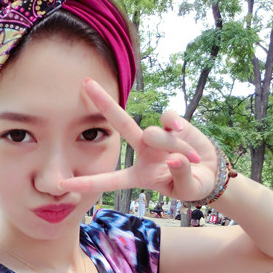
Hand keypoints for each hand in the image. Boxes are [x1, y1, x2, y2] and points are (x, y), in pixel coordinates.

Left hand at [58, 79, 217, 200]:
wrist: (211, 171)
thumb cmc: (193, 184)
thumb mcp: (187, 189)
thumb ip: (181, 175)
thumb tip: (175, 158)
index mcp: (139, 175)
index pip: (110, 180)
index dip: (86, 183)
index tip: (61, 184)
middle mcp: (143, 152)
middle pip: (121, 124)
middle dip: (104, 103)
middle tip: (85, 83)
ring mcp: (157, 136)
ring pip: (154, 132)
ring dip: (171, 145)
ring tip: (189, 159)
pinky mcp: (173, 124)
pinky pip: (170, 119)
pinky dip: (178, 128)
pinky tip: (186, 137)